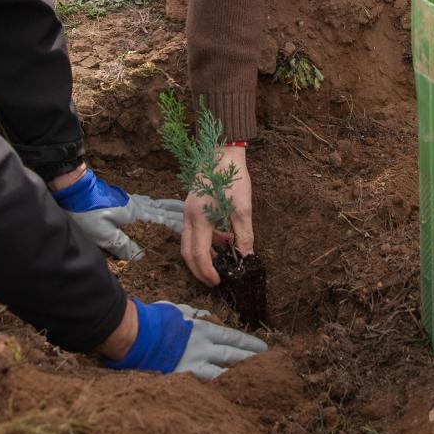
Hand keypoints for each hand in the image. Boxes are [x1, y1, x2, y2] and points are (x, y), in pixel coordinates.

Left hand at [52, 167, 183, 260]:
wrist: (73, 190)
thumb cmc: (86, 213)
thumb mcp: (103, 234)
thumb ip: (124, 245)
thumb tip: (142, 256)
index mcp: (136, 214)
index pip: (164, 221)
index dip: (180, 227)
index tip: (196, 230)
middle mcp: (137, 206)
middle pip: (164, 211)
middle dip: (182, 216)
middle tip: (201, 217)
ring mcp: (131, 201)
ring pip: (158, 205)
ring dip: (172, 209)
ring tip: (186, 211)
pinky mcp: (123, 200)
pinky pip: (149, 203)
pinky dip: (160, 205)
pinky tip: (158, 206)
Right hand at [100, 299, 266, 378]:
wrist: (137, 335)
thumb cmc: (155, 320)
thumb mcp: (177, 310)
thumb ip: (192, 313)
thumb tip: (202, 313)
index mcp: (203, 328)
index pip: (232, 337)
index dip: (249, 343)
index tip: (262, 348)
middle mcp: (203, 346)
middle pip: (233, 354)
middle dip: (251, 359)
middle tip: (265, 364)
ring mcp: (195, 363)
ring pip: (224, 370)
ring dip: (239, 373)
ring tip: (253, 379)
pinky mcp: (185, 376)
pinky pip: (207, 381)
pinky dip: (219, 383)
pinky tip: (229, 388)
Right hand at [180, 145, 250, 286]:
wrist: (221, 151)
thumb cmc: (232, 176)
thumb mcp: (242, 207)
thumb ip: (244, 234)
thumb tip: (247, 256)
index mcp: (199, 218)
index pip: (198, 255)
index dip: (207, 272)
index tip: (219, 282)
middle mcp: (188, 216)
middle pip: (187, 253)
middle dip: (199, 270)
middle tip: (216, 280)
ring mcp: (187, 211)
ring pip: (188, 243)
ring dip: (202, 256)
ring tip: (223, 260)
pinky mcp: (191, 207)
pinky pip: (193, 232)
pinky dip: (204, 242)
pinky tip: (223, 239)